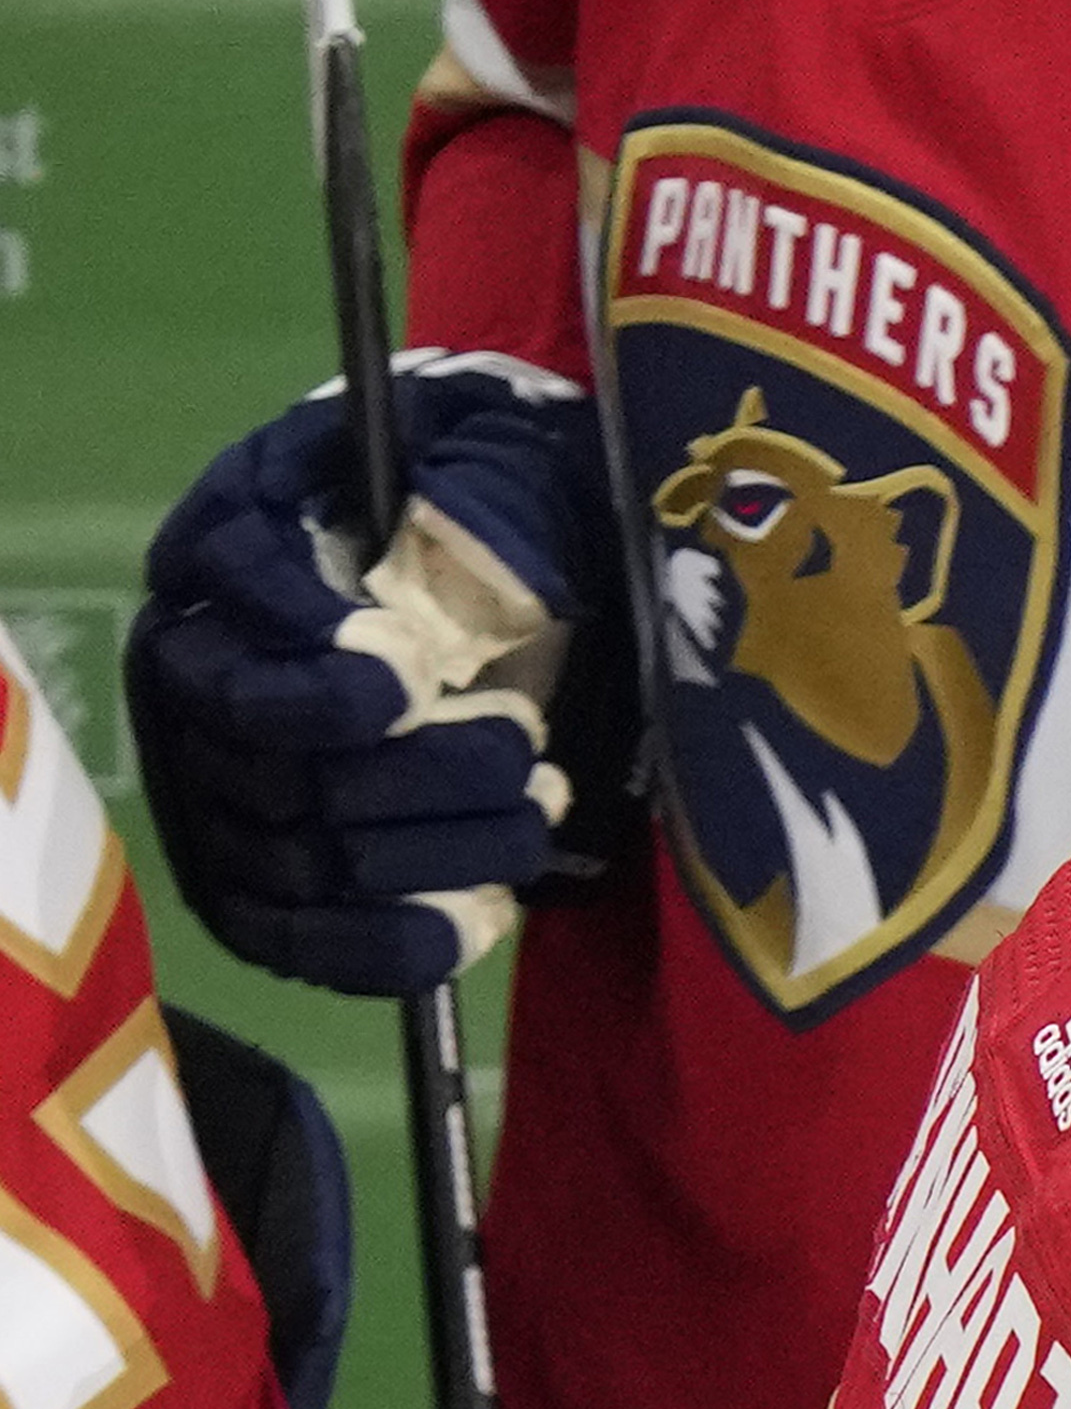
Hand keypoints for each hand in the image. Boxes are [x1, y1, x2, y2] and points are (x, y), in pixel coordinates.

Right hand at [123, 365, 616, 992]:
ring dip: (434, 850)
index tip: (412, 667)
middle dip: (415, 765)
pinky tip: (482, 912)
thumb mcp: (506, 466)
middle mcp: (197, 663)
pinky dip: (392, 942)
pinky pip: (299, 938)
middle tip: (521, 738)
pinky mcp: (259, 874)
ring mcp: (218, 780)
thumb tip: (478, 596)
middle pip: (269, 750)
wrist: (509, 566)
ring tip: (535, 808)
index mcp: (235, 538)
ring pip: (296, 851)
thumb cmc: (494, 503)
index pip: (235, 597)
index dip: (314, 651)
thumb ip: (490, 508)